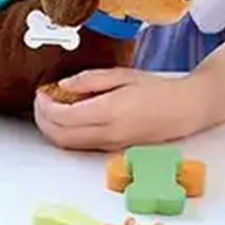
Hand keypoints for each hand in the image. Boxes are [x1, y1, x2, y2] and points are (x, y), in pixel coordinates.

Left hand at [34, 68, 202, 149]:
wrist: (183, 110)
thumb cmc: (155, 89)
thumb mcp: (121, 75)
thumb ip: (89, 80)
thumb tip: (63, 85)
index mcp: (109, 112)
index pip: (63, 117)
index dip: (45, 106)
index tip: (41, 92)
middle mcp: (107, 133)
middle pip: (59, 135)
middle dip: (42, 119)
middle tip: (40, 102)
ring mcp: (109, 145)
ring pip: (67, 145)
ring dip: (50, 129)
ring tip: (49, 109)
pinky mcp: (111, 150)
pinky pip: (79, 146)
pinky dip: (64, 135)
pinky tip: (66, 119)